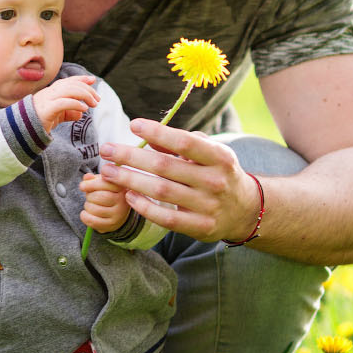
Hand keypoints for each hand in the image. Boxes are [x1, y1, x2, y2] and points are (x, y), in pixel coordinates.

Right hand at [32, 74, 99, 133]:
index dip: (81, 79)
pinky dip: (75, 104)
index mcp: (51, 92)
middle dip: (87, 90)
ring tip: (93, 104)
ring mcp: (47, 100)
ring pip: (69, 91)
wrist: (22, 130)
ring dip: (84, 96)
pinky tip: (84, 109)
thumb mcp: (57, 116)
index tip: (93, 80)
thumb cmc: (39, 121)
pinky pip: (63, 103)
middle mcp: (49, 93)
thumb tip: (81, 113)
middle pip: (71, 85)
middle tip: (98, 99)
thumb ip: (68, 113)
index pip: (68, 81)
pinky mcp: (46, 110)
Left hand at [78, 171, 131, 233]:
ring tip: (90, 205)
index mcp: (121, 187)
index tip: (82, 186)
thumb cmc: (108, 194)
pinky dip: (85, 216)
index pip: (105, 183)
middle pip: (100, 197)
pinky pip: (93, 221)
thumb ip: (93, 179)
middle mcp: (123, 201)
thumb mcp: (102, 183)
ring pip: (95, 209)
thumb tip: (87, 177)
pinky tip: (85, 213)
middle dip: (89, 196)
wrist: (117, 213)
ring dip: (87, 206)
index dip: (91, 184)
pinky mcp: (111, 225)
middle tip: (89, 197)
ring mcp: (118, 215)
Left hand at [97, 119, 261, 242]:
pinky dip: (144, 206)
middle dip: (131, 157)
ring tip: (108, 172)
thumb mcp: (210, 154)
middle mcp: (215, 181)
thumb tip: (149, 136)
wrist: (245, 210)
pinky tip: (128, 195)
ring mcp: (208, 206)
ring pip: (161, 191)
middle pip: (165, 166)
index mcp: (219, 157)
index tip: (133, 125)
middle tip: (107, 150)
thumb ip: (181, 144)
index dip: (158, 132)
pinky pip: (166, 218)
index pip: (184, 142)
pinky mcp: (200, 227)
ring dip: (130, 180)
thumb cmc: (219, 173)